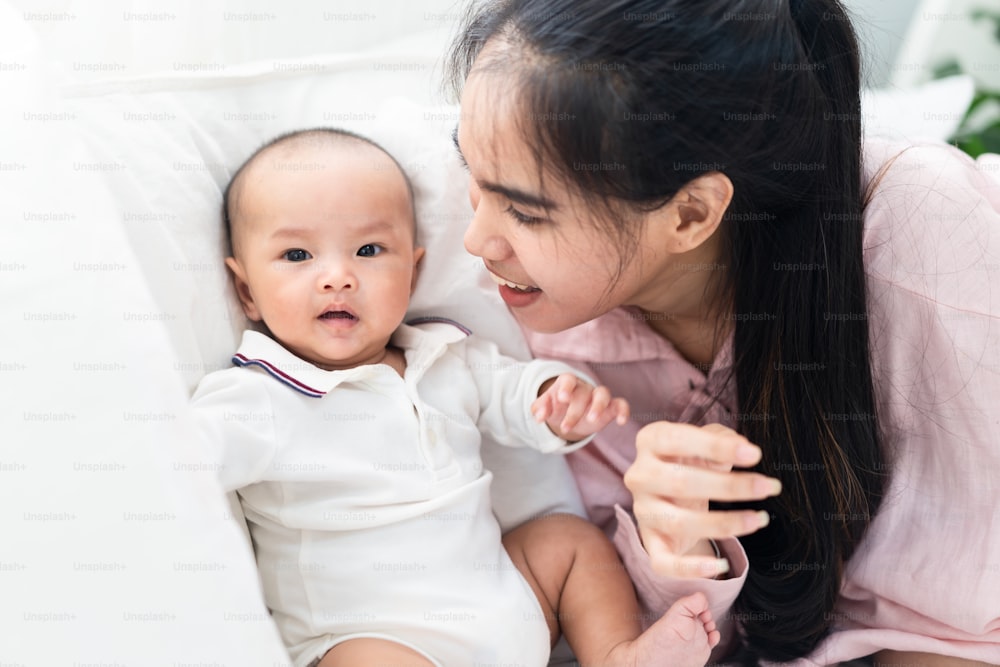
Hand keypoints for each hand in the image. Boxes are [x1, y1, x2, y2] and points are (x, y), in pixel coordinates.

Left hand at [532, 373, 629, 441]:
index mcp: (566, 384)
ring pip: (603, 393)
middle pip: (583, 393)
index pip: (568, 379)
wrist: (568, 418)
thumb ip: (539, 409)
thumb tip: (539, 417)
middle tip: (565, 428)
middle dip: (574, 411)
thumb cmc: (555, 408)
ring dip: (598, 406)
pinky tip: (621, 422)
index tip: (563, 398)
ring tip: (592, 420)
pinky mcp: (610, 407)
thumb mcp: (544, 408)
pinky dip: (623, 411)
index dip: (566, 387)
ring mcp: (598, 396)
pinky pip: (620, 404)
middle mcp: (584, 388)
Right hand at [624, 422, 780, 578]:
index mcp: (650, 441)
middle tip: (768, 487)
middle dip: (730, 486)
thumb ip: (721, 438)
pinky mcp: (650, 543)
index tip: (755, 455)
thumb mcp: (704, 442)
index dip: (716, 447)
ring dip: (723, 523)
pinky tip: (721, 565)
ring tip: (759, 519)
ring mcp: (643, 511)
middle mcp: (640, 475)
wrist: (668, 493)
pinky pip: (664, 562)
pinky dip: (691, 568)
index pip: (677, 440)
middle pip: (680, 482)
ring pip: (678, 522)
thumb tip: (743, 448)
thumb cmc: (690, 461)